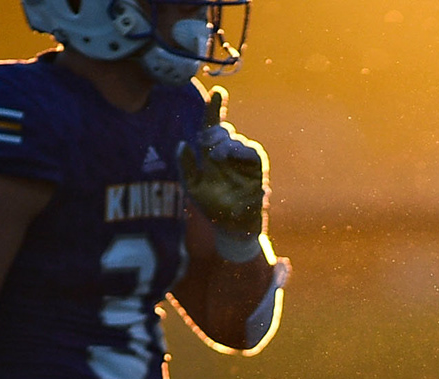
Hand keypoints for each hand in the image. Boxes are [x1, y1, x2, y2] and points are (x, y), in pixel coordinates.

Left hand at [177, 93, 267, 245]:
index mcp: (213, 153)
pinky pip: (250, 151)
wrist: (231, 227)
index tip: (218, 92)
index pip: (212, 125)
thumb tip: (183, 144)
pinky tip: (228, 155)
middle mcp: (228, 152)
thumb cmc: (212, 207)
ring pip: (235, 139)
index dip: (215, 108)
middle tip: (207, 143)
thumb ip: (186, 166)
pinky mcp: (256, 167)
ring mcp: (243, 159)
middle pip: (222, 130)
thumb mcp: (192, 187)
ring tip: (216, 156)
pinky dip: (239, 150)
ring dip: (224, 144)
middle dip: (214, 132)